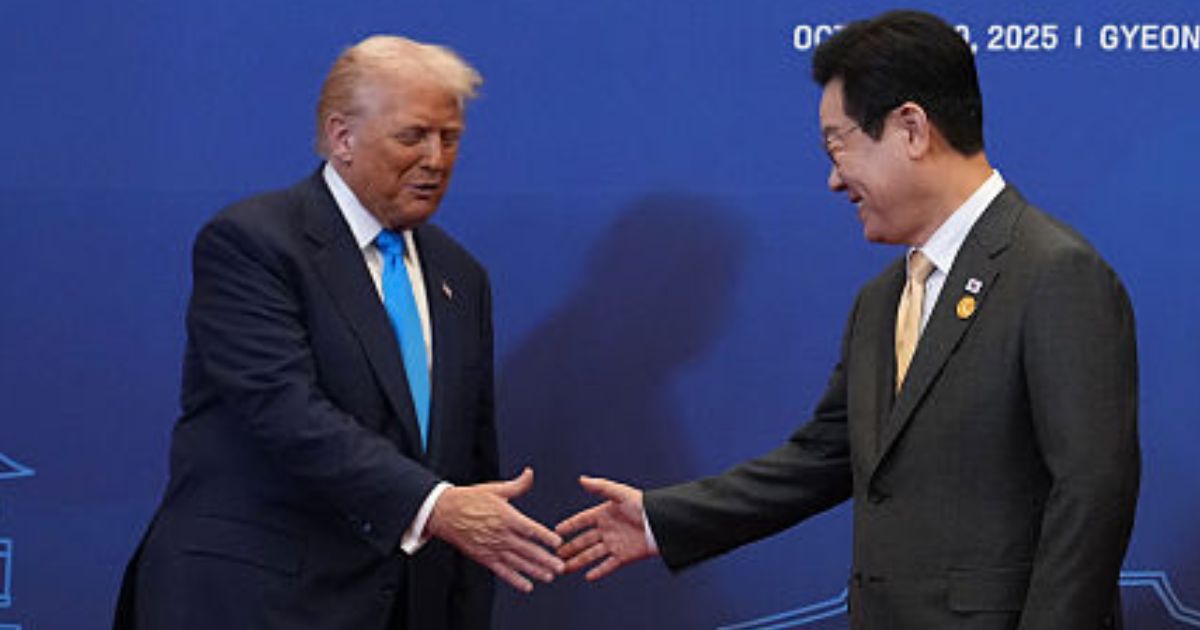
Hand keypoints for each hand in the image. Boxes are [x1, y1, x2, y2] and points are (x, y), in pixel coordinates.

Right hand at [427, 467, 563, 591]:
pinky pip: (501, 571)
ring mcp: (492, 548)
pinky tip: (527, 586)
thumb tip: (530, 473)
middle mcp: (501, 534)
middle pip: (527, 549)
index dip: (545, 537)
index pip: (530, 529)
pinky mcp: (483, 557)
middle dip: (545, 559)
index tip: (558, 543)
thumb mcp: (495, 489)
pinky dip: (514, 580)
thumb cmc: (470, 499)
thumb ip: (517, 485)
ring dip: (534, 571)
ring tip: (549, 577)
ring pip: (517, 563)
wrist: (445, 512)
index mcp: (505, 516)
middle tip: (560, 566)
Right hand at [555, 475, 656, 580]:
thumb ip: (602, 487)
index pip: (582, 521)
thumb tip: (582, 479)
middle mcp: (607, 530)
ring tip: (564, 569)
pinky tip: (587, 577)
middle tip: (554, 555)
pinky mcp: (624, 556)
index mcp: (605, 514)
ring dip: (578, 561)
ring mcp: (614, 544)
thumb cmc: (645, 505)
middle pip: (583, 540)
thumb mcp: (622, 494)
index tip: (555, 531)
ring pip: (591, 555)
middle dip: (569, 548)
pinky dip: (598, 571)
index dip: (569, 526)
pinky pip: (608, 565)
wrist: (664, 524)